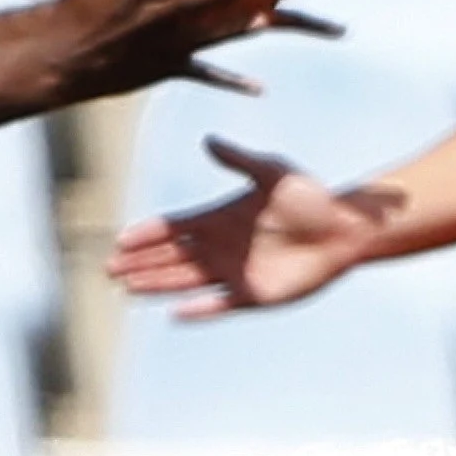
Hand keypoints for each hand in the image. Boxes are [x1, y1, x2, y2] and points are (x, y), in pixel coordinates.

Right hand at [109, 137, 404, 316]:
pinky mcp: (254, 296)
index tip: (121, 239)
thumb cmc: (312, 196)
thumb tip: (208, 141)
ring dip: (156, 285)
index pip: (173, 227)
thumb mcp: (273, 172)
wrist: (346, 229)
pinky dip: (197, 310)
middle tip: (109, 268)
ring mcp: (235, 273)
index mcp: (219, 217)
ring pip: (184, 282)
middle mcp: (221, 247)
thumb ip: (238, 160)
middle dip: (139, 262)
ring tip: (126, 288)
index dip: (147, 234)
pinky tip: (174, 313)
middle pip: (170, 257)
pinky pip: (218, 305)